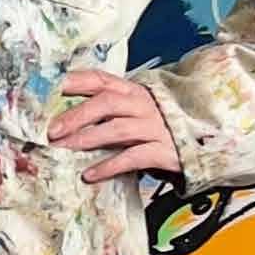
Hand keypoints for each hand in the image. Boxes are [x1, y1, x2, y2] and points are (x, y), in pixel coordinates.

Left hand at [50, 68, 178, 183]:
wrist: (202, 143)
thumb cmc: (157, 126)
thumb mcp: (135, 111)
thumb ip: (108, 111)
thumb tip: (64, 119)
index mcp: (132, 91)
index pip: (101, 79)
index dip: (76, 81)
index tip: (52, 88)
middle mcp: (143, 105)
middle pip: (106, 103)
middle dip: (76, 115)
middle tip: (52, 130)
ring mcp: (155, 127)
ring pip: (117, 130)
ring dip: (87, 139)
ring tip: (64, 149)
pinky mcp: (163, 151)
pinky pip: (133, 157)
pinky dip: (109, 166)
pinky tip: (90, 174)